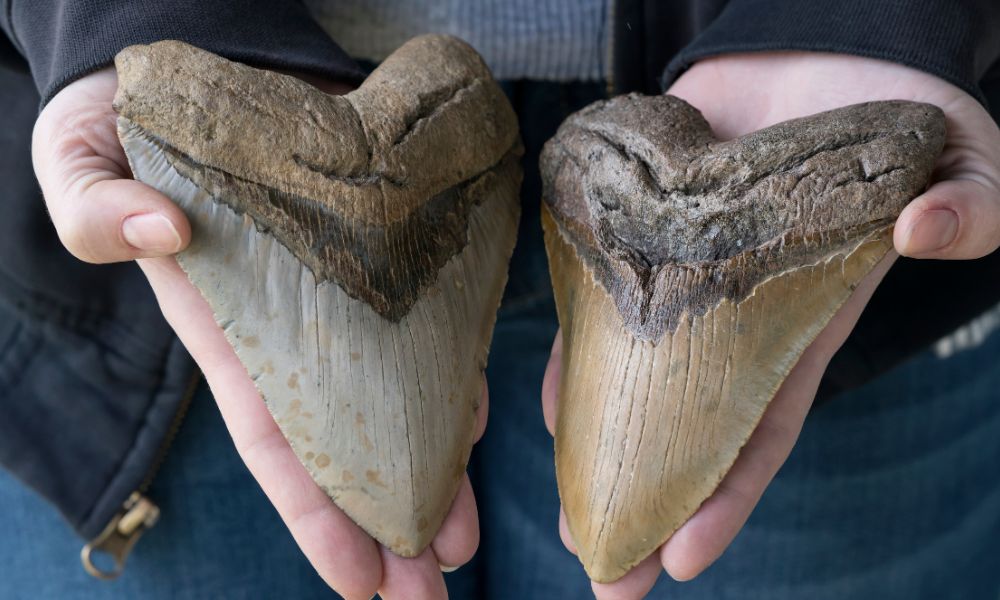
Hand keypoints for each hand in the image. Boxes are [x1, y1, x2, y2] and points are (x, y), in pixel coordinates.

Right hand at [33, 66, 485, 599]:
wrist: (199, 75)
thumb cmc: (127, 127)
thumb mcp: (81, 160)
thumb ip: (96, 208)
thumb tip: (161, 235)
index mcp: (227, 330)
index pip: (276, 441)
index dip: (315, 514)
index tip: (361, 582)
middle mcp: (292, 330)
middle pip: (346, 445)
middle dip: (386, 521)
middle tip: (436, 588)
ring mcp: (344, 297)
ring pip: (393, 399)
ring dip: (433, 469)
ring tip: (467, 538)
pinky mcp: (384, 253)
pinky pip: (425, 326)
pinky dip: (450, 378)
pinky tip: (478, 426)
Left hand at [541, 51, 999, 598]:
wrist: (820, 55)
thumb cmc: (900, 121)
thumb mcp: (967, 161)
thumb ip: (974, 206)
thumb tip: (931, 228)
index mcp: (802, 324)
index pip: (761, 428)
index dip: (725, 498)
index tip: (680, 560)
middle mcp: (735, 318)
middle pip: (685, 427)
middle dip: (647, 500)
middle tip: (601, 571)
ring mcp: (684, 280)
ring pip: (632, 379)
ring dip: (598, 442)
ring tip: (563, 504)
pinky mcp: (642, 234)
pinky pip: (598, 304)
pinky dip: (573, 352)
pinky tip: (547, 400)